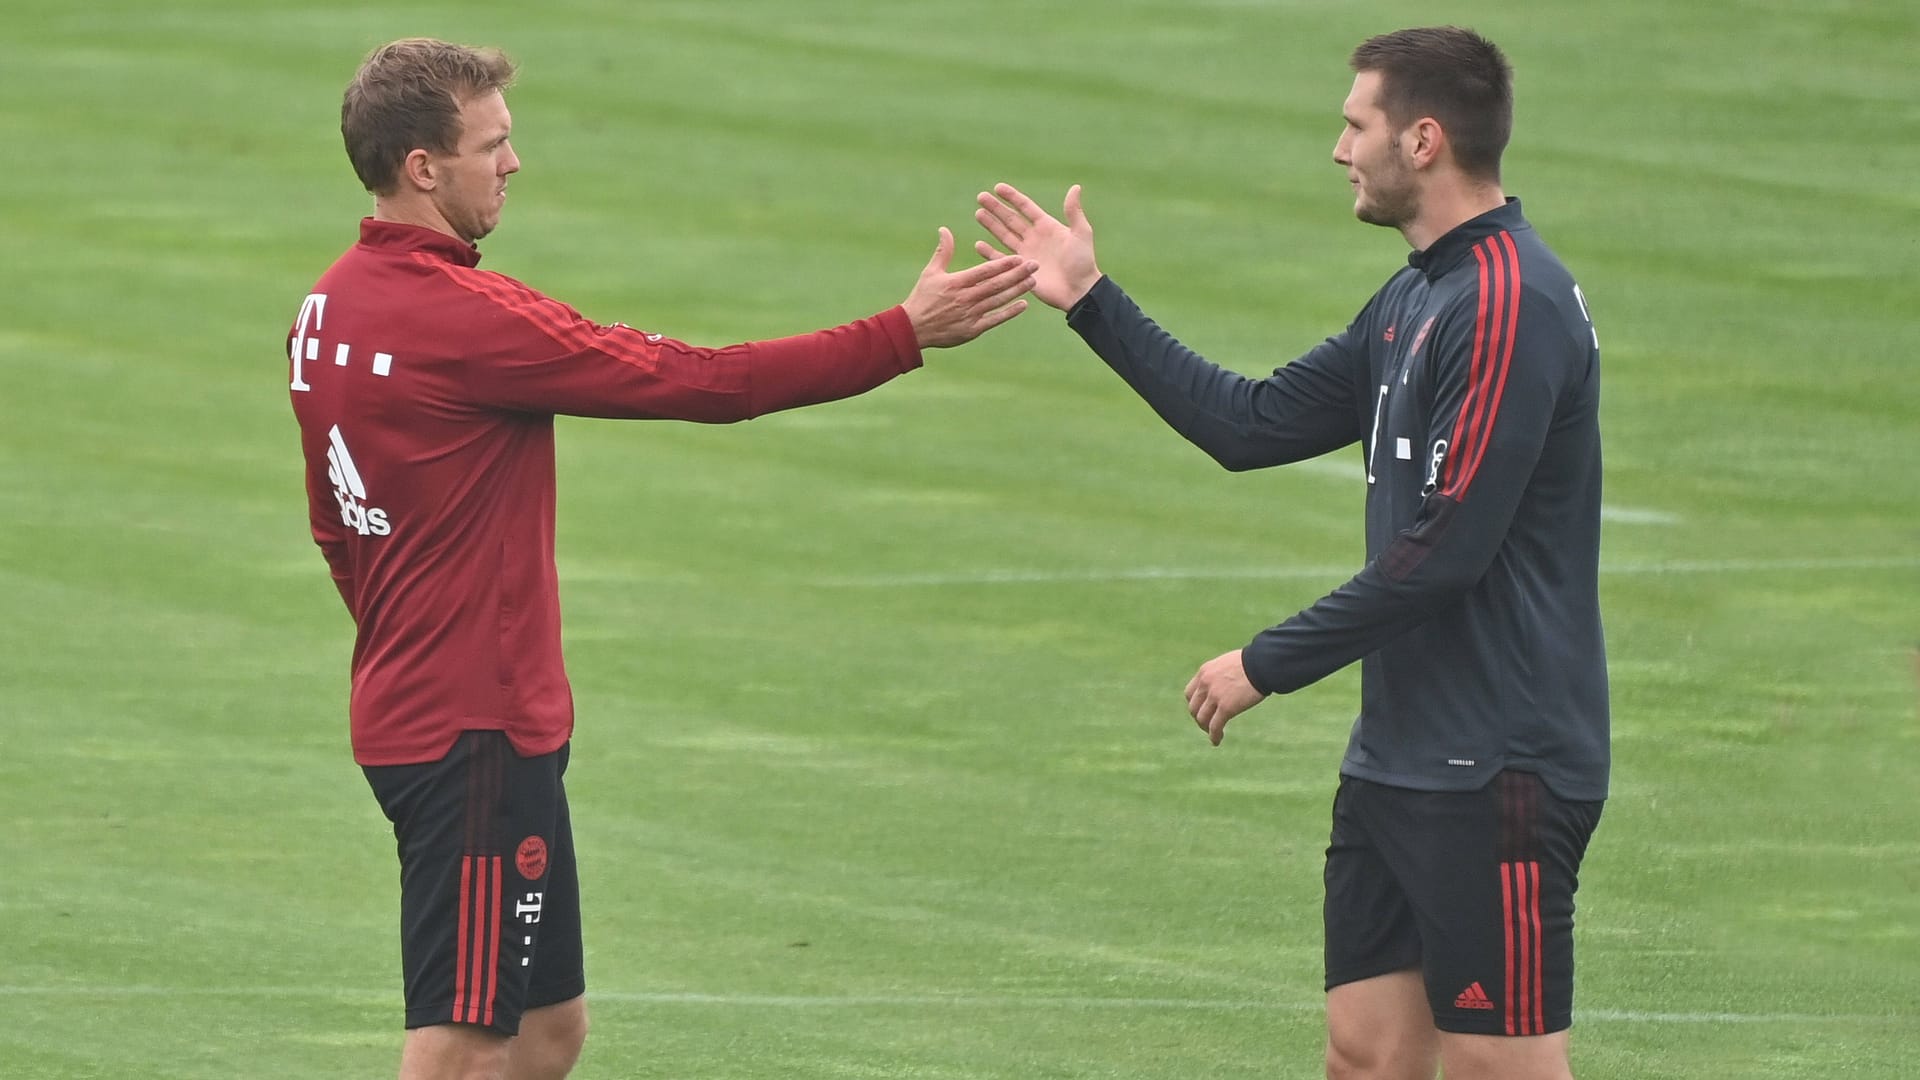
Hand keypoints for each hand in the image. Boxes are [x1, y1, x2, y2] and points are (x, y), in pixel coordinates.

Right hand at [901, 227, 1036, 348]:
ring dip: (1017, 291)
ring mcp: (970, 315)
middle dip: (1017, 274)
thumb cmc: (922, 298)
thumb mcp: (930, 273)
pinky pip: (994, 320)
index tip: (1019, 257)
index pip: (984, 271)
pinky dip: (1009, 313)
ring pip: (998, 301)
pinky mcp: (973, 329)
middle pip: (996, 285)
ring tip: (1032, 281)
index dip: (1003, 264)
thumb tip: (945, 229)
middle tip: (1035, 265)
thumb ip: (942, 252)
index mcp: (956, 283)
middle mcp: (965, 298)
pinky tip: (1023, 305)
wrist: (913, 329)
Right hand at [974, 182, 1100, 309]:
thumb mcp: (1081, 233)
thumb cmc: (1083, 262)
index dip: (1012, 197)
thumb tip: (1075, 187)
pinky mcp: (1021, 270)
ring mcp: (1026, 254)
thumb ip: (1074, 211)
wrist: (1079, 290)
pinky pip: (1002, 259)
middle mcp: (1034, 238)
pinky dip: (990, 253)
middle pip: (1011, 219)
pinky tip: (979, 244)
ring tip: (978, 213)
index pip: (1026, 207)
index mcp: (1047, 226)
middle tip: (981, 197)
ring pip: (1004, 235)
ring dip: (991, 225)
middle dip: (996, 208)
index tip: (998, 188)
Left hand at [1184, 649, 1265, 745]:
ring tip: (1214, 734)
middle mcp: (1205, 684)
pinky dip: (1214, 736)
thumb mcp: (1228, 664)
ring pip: (1202, 719)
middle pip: (1193, 708)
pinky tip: (1217, 741)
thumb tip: (1224, 684)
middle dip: (1199, 718)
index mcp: (1205, 672)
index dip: (1195, 705)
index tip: (1202, 711)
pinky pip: (1215, 726)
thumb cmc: (1252, 662)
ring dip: (1206, 728)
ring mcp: (1215, 696)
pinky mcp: (1226, 708)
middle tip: (1207, 724)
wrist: (1261, 664)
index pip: (1190, 693)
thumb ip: (1220, 674)